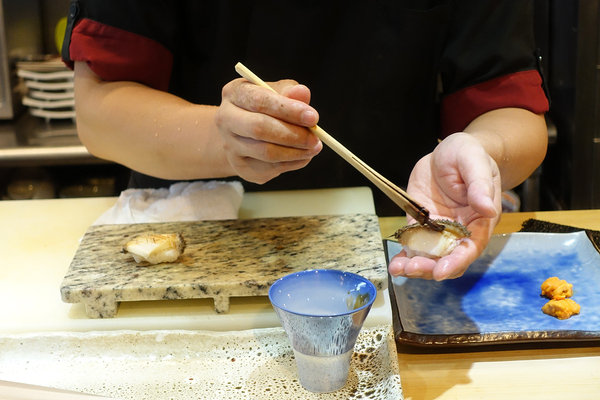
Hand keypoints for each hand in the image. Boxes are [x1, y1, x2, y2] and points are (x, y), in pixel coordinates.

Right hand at [215, 78, 322, 183]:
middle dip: (293, 135)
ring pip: (266, 153)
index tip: (313, 117)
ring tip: (313, 147)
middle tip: (316, 138)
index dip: (288, 110)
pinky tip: (302, 156)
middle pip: (259, 129)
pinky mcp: (241, 168)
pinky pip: (271, 169)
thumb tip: (302, 93)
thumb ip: (289, 92)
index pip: (259, 101)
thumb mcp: (276, 92)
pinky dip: (292, 163)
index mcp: (234, 94)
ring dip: (295, 152)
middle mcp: (225, 119)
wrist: (243, 133)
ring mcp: (230, 146)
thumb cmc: (264, 107)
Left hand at [388, 132, 501, 279]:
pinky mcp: (421, 223)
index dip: (456, 261)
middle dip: (430, 267)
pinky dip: (405, 255)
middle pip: (447, 258)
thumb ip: (480, 185)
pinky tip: (395, 263)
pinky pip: (413, 243)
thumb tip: (487, 209)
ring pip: (429, 256)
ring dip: (414, 265)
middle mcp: (460, 230)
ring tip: (398, 268)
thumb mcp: (475, 162)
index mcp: (479, 220)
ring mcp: (439, 229)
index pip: (470, 248)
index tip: (440, 271)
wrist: (449, 151)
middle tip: (412, 268)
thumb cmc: (470, 155)